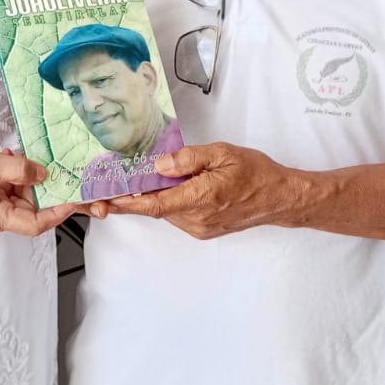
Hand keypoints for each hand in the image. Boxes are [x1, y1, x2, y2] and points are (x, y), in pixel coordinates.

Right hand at [0, 143, 75, 239]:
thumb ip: (17, 169)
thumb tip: (42, 174)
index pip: (35, 224)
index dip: (58, 212)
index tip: (73, 199)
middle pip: (29, 211)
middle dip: (39, 188)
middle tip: (47, 166)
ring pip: (19, 202)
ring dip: (23, 181)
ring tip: (13, 158)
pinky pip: (8, 197)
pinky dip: (12, 181)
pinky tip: (5, 163)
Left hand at [102, 142, 302, 239]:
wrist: (279, 198)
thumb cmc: (256, 174)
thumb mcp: (223, 153)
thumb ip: (188, 159)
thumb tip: (159, 165)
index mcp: (201, 198)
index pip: (154, 204)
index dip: (125, 202)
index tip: (104, 198)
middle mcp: (198, 219)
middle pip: (155, 206)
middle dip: (137, 193)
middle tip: (117, 178)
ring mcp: (199, 228)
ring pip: (165, 211)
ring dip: (156, 196)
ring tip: (156, 176)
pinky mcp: (202, 230)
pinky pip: (177, 215)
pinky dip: (170, 201)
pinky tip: (177, 186)